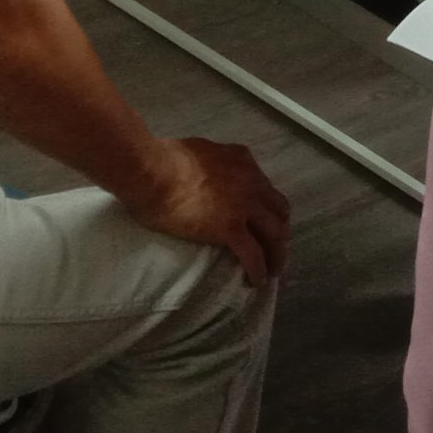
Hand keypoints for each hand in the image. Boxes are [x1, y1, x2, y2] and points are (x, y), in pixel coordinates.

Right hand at [124, 137, 292, 284]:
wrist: (153, 172)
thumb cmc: (164, 159)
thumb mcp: (201, 151)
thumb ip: (213, 162)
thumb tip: (206, 173)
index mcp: (242, 160)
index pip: (266, 188)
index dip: (267, 207)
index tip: (262, 220)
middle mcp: (251, 182)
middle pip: (278, 211)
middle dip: (279, 230)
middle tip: (273, 247)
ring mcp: (243, 206)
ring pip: (274, 234)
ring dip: (276, 254)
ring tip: (272, 270)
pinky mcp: (230, 229)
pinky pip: (253, 254)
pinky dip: (258, 270)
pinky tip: (256, 281)